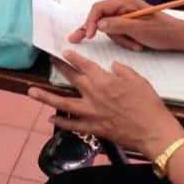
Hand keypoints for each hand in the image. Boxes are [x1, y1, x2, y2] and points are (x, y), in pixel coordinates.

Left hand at [29, 50, 183, 157]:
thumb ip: (122, 71)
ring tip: (31, 91)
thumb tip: (112, 67)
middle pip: (71, 78)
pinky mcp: (93, 128)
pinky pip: (72, 125)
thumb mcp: (139, 80)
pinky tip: (50, 119)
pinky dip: (60, 122)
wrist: (153, 131)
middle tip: (48, 60)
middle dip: (59, 67)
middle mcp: (93, 94)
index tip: (65, 52)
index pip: (85, 65)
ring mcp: (90, 112)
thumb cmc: (149, 104)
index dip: (74, 57)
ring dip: (45, 96)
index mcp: (104, 80)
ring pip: (63, 103)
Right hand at [68, 0, 183, 54]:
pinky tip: (137, 45)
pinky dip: (125, 41)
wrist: (179, 37)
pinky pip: (118, 33)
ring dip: (121, 40)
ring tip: (136, 45)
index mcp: (126, 2)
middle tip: (76, 39)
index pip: (99, 8)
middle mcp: (124, 5)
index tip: (88, 36)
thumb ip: (118, 25)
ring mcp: (126, 14)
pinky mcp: (129, 23)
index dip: (90, 21)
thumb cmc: (162, 31)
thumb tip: (99, 24)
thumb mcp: (139, 29)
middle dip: (103, 32)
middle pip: (101, 18)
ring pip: (110, 29)